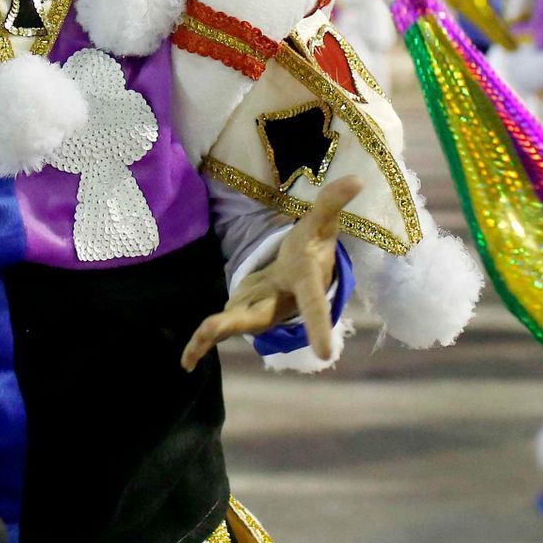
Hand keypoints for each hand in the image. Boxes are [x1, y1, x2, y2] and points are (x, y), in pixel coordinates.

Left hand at [181, 175, 360, 370]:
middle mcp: (280, 304)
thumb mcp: (319, 224)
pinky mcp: (241, 312)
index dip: (318, 326)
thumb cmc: (310, 249)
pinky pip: (219, 329)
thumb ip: (331, 204)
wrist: (298, 275)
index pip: (313, 305)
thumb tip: (355, 179)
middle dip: (237, 322)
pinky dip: (202, 343)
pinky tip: (186, 362)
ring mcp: (259, 311)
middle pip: (258, 317)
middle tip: (215, 329)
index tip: (325, 353)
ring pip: (233, 325)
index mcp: (302, 284)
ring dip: (211, 335)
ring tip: (189, 357)